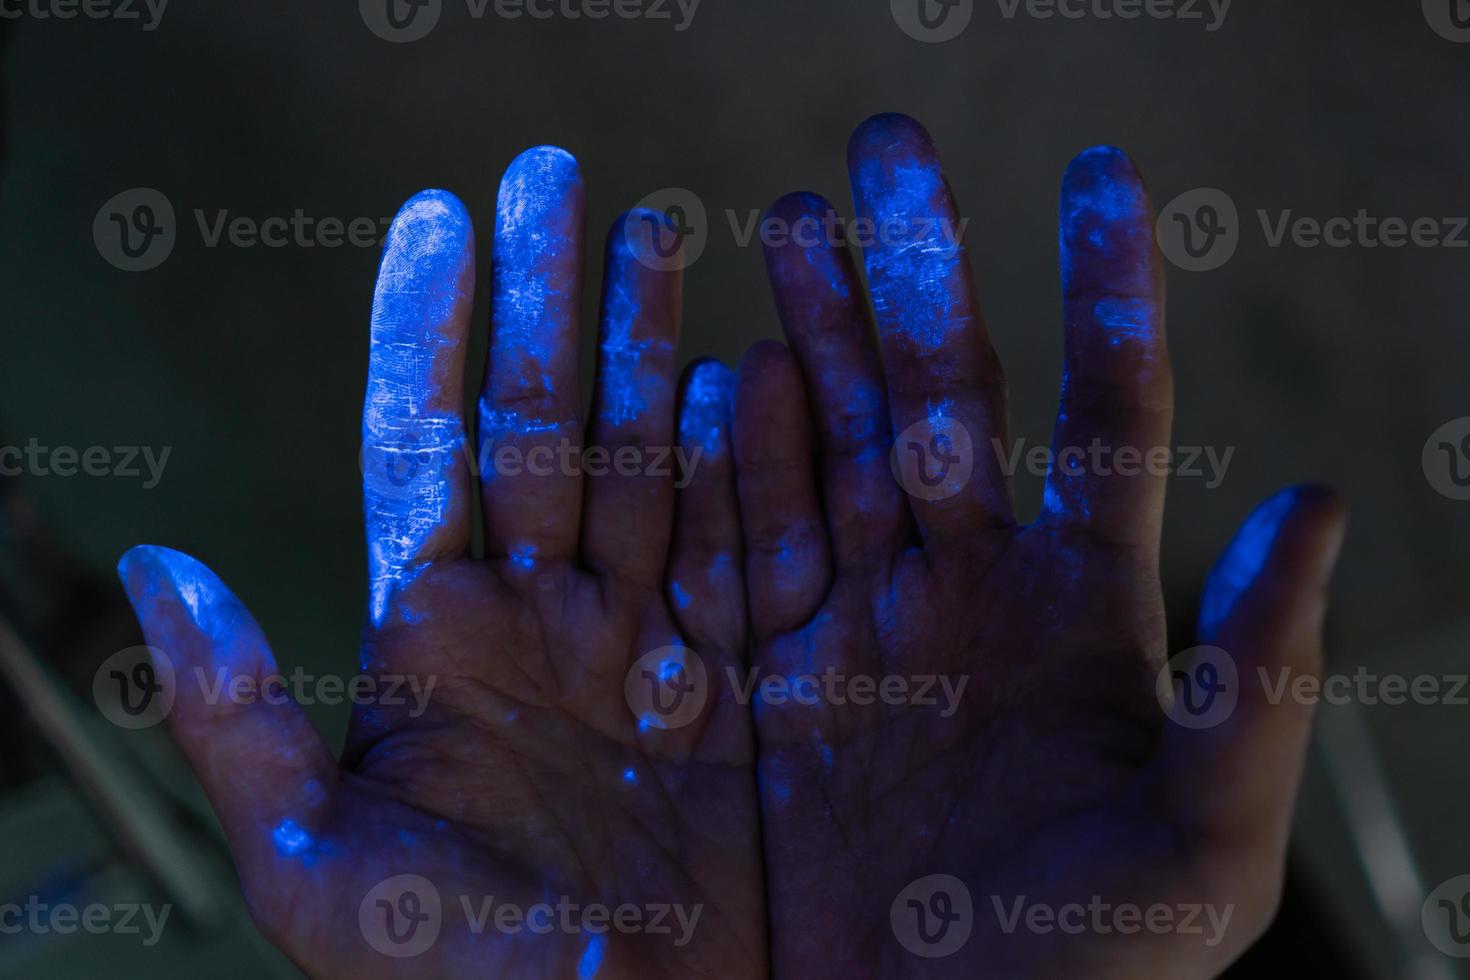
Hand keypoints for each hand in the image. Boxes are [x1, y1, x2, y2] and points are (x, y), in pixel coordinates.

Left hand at [118, 148, 763, 978]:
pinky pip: (743, 546)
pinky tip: (750, 366)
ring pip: (640, 459)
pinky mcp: (732, 679)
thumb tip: (166, 568)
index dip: (421, 334)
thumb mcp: (321, 876)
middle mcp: (535, 619)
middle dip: (545, 300)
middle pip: (537, 425)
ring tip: (658, 227)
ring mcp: (639, 638)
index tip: (436, 217)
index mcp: (432, 645)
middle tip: (555, 173)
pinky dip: (750, 459)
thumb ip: (246, 724)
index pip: (419, 455)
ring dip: (646, 346)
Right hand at [735, 114, 1345, 978]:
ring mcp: (858, 621)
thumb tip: (1317, 505)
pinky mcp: (765, 672)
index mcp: (1082, 609)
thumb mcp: (1202, 850)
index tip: (1103, 174)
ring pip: (834, 444)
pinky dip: (727, 463)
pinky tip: (712, 373)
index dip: (1105, 295)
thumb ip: (1255, 685)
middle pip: (941, 398)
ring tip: (785, 222)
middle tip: (882, 155)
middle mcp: (967, 589)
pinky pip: (741, 545)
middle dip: (916, 272)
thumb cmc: (1085, 974)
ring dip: (813, 332)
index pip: (1103, 417)